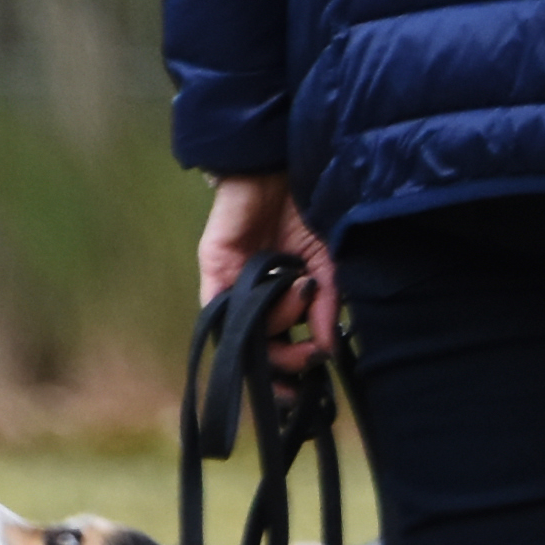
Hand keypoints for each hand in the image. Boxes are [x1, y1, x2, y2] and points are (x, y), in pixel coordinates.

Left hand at [195, 172, 339, 363]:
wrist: (282, 167)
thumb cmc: (306, 210)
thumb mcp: (328, 262)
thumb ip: (328, 304)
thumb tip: (330, 348)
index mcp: (281, 300)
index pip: (282, 348)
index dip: (295, 368)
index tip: (317, 377)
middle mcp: (253, 299)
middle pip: (260, 351)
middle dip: (289, 360)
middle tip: (315, 351)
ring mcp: (232, 286)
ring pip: (248, 331)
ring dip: (282, 321)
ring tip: (305, 290)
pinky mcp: (214, 269)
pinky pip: (221, 308)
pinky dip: (250, 311)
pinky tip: (284, 291)